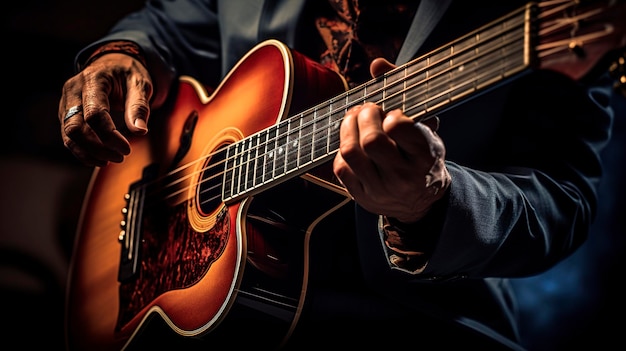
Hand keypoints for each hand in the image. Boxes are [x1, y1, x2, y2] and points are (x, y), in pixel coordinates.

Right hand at [58, 53, 152, 166]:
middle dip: (97, 148)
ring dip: (89, 153)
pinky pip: (68, 137)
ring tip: (111, 159)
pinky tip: (100, 158)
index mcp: (92, 80)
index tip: (127, 149)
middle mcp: (73, 90)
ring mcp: (66, 102)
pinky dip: (82, 151)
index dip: (109, 136)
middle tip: (120, 157)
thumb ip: (139, 106)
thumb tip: (140, 131)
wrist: (113, 64)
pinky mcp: (66, 113)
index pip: (94, 114)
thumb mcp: (140, 84)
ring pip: (68, 135)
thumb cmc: (127, 73)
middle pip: (75, 127)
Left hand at [332, 59, 449, 222]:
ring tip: (355, 121)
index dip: (390, 114)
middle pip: (371, 140)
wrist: (420, 201)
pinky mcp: (362, 196)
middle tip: (367, 110)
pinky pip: (340, 168)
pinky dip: (342, 150)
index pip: (399, 127)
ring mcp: (381, 189)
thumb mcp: (424, 127)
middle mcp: (404, 176)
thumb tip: (377, 64)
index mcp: (424, 156)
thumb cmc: (421, 156)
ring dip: (347, 128)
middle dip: (364, 116)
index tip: (392, 114)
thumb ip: (403, 93)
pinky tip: (352, 144)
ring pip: (350, 152)